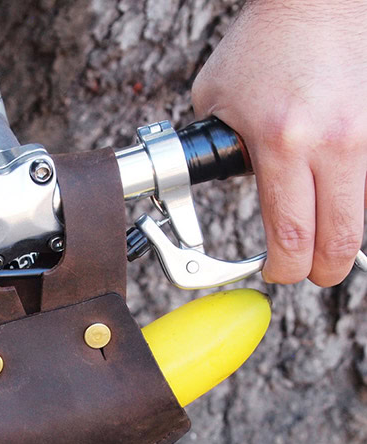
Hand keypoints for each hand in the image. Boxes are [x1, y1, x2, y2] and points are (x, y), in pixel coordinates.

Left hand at [192, 0, 366, 285]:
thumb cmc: (260, 46)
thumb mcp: (215, 104)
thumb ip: (221, 156)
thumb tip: (233, 188)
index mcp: (281, 143)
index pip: (291, 237)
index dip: (284, 269)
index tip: (275, 271)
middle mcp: (332, 143)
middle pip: (339, 241)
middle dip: (321, 271)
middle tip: (308, 272)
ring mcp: (366, 134)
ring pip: (364, 216)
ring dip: (341, 237)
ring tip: (322, 237)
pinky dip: (355, 200)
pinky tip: (337, 199)